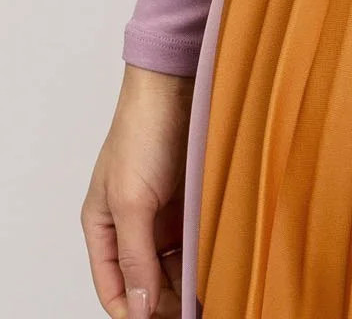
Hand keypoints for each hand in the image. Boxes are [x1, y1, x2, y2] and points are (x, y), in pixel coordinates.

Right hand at [81, 64, 193, 317]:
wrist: (178, 81)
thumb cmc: (143, 129)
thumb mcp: (131, 200)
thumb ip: (134, 256)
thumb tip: (137, 309)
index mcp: (103, 226)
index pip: (115, 287)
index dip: (135, 311)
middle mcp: (132, 223)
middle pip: (147, 280)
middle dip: (167, 299)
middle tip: (196, 309)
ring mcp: (163, 211)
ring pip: (175, 262)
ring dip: (190, 278)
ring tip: (212, 291)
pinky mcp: (191, 198)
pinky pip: (196, 238)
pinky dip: (206, 253)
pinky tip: (221, 264)